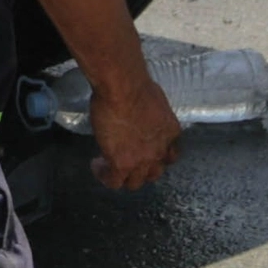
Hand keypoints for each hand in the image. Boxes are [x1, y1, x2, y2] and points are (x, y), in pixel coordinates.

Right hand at [89, 71, 182, 191]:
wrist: (124, 88)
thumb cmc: (136, 84)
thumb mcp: (154, 101)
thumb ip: (151, 114)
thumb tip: (140, 112)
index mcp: (170, 133)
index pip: (169, 155)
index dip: (157, 156)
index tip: (146, 151)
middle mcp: (160, 151)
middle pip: (154, 173)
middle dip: (140, 170)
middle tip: (126, 161)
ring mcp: (142, 160)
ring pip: (134, 182)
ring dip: (122, 177)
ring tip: (108, 167)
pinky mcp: (122, 164)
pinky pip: (114, 181)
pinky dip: (105, 176)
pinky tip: (97, 166)